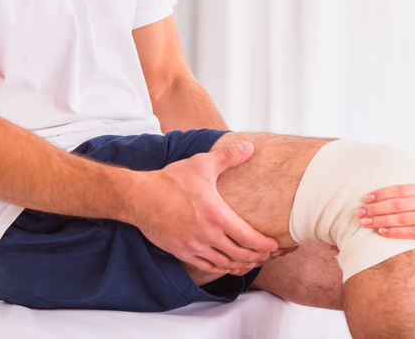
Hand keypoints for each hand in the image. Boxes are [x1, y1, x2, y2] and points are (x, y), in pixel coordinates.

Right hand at [130, 141, 278, 274]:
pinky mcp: (182, 252)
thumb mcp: (202, 164)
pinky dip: (222, 268)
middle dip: (257, 257)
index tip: (274, 244)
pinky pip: (207, 266)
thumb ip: (228, 157)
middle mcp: (207, 235)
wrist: (140, 198)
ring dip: (241, 265)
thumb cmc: (171, 180)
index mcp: (216, 215)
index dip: (264, 245)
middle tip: (268, 255)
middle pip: (240, 255)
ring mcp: (194, 246)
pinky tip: (228, 265)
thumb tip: (249, 146)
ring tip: (252, 261)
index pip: (248, 238)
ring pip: (225, 264)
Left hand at [355, 181, 414, 248]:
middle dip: (375, 207)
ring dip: (380, 219)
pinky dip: (395, 232)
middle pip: (397, 201)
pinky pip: (413, 232)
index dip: (381, 192)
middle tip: (357, 211)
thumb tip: (403, 184)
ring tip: (364, 223)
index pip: (400, 188)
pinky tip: (383, 233)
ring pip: (402, 216)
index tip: (365, 197)